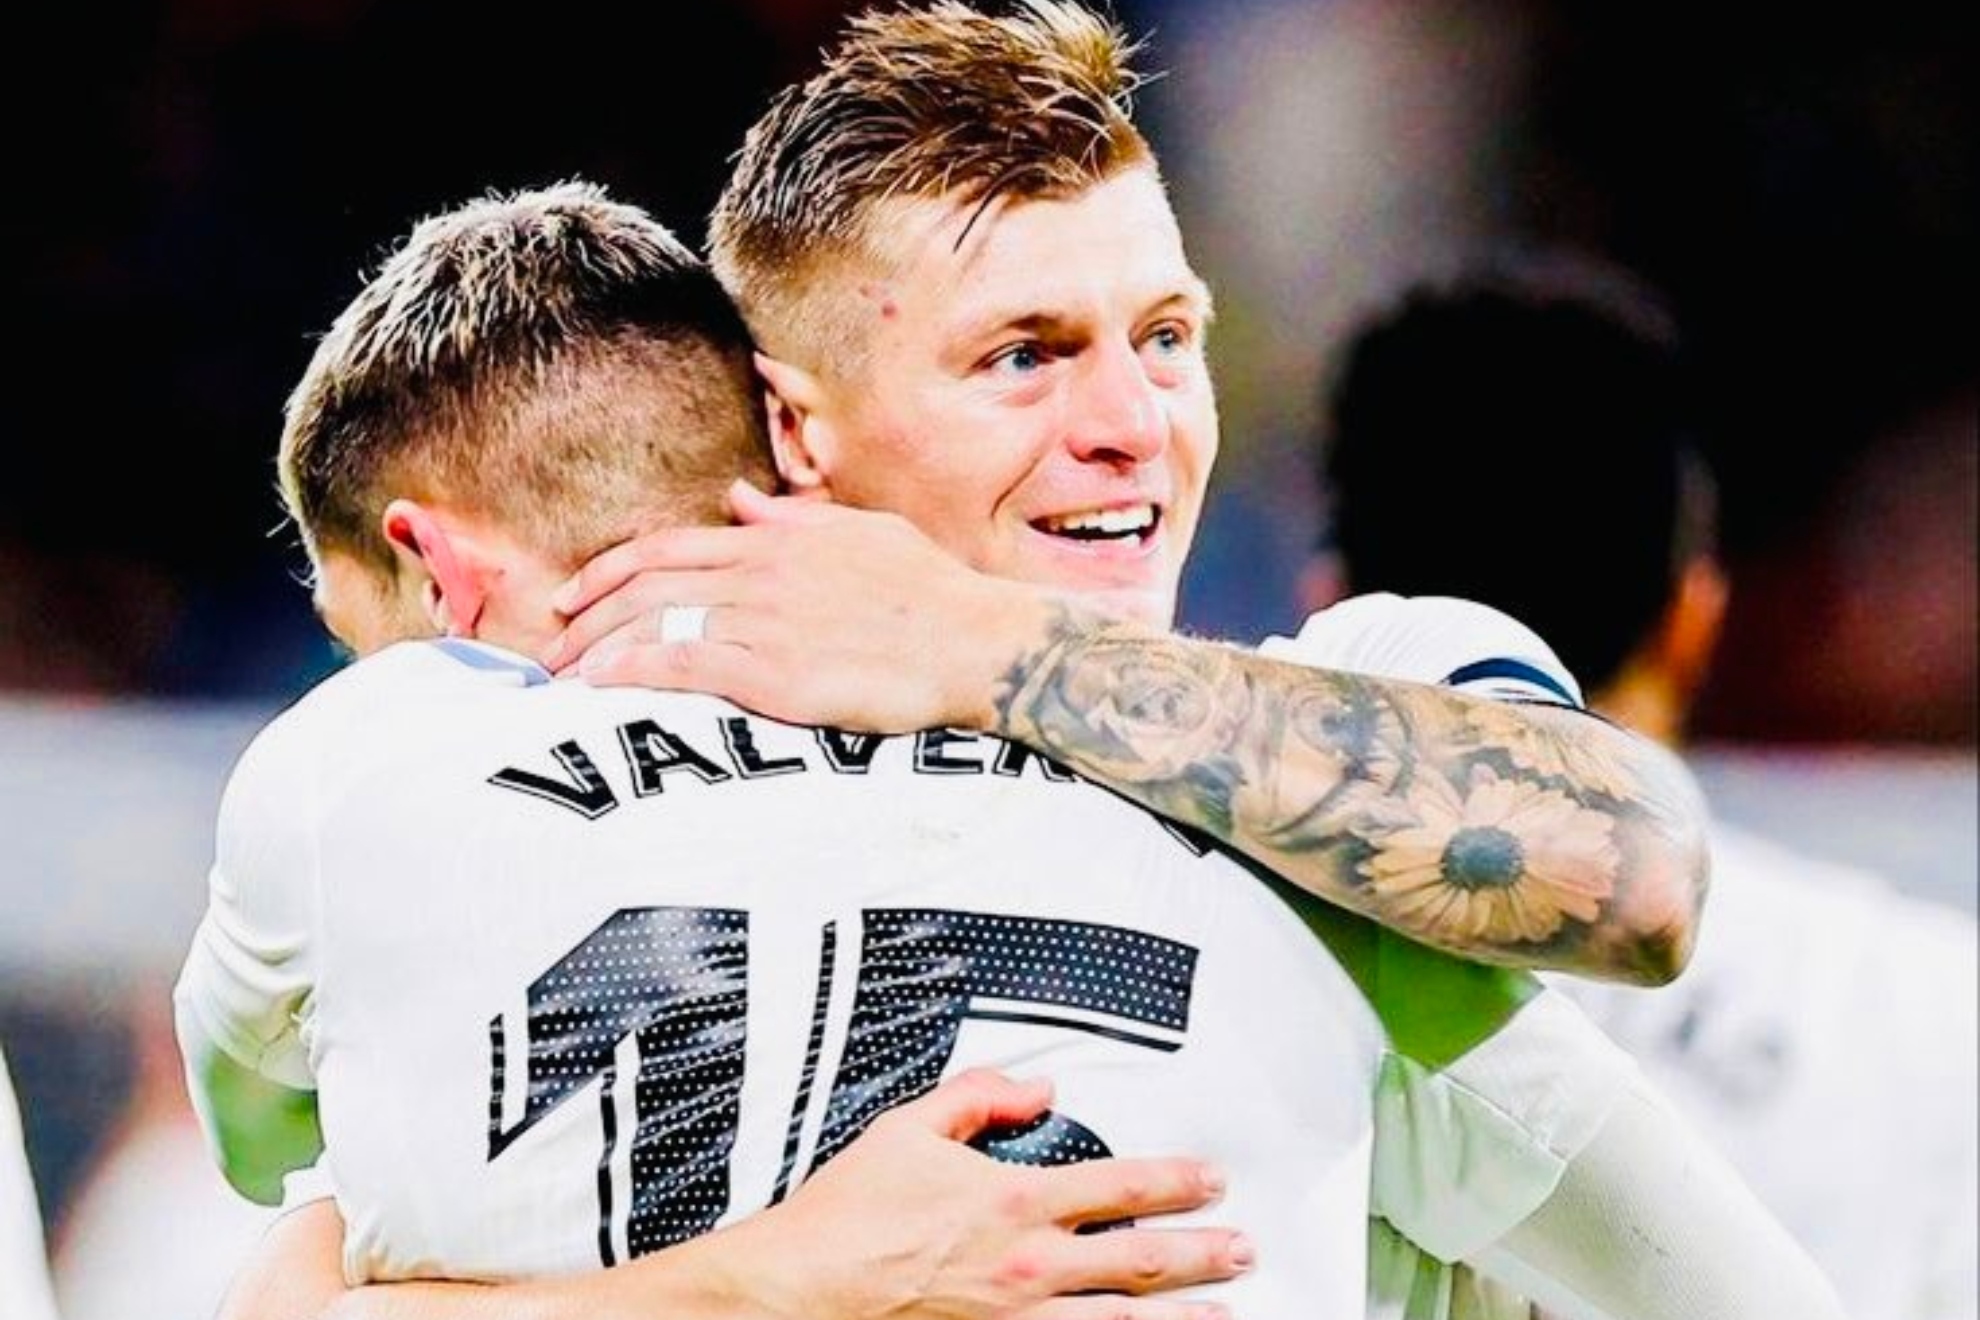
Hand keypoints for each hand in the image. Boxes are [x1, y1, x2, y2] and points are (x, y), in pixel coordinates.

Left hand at [541, 482, 1057, 732]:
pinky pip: (684, 663)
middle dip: (587, 615)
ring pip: (654, 622)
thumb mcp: (863, 535)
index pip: (671, 547)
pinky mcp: (775, 672)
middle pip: (647, 585)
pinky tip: (601, 686)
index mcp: (778, 541)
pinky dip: (633, 670)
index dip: (612, 571)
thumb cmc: (931, 593)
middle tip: (549, 648)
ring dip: (596, 648)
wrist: (975, 640)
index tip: (575, 596)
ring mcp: (765, 621)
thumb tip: (742, 499)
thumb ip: (795, 520)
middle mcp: (761, 574)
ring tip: (559, 677)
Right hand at [725, 1067, 1249, 1318]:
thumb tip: (1035, 1088)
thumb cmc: (846, 1219)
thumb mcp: (908, 1129)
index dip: (1177, 1182)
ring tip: (1223, 1313)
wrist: (800, 1291)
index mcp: (1013, 1200)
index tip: (1211, 1179)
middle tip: (1243, 1249)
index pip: (1121, 1187)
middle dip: (1203, 1253)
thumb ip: (978, 1096)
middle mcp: (1028, 1265)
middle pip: (1141, 1260)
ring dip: (1182, 1315)